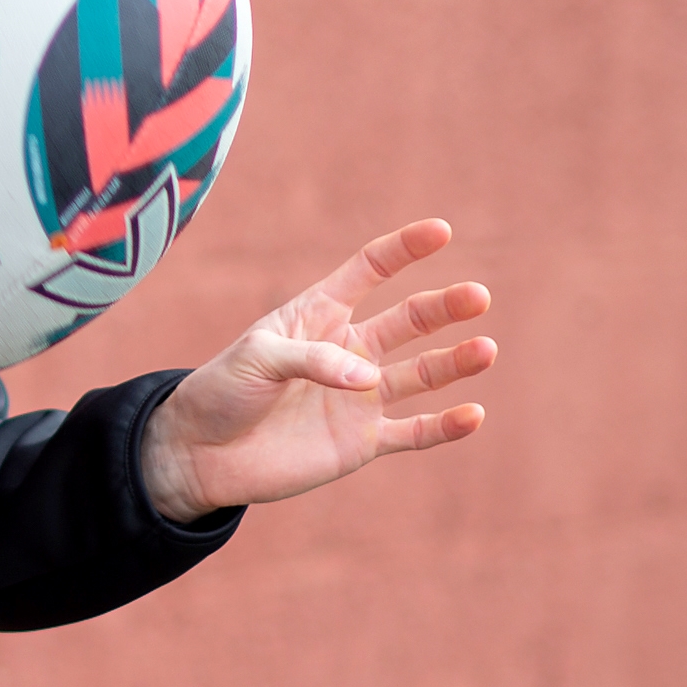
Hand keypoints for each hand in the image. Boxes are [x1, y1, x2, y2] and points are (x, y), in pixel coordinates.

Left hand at [139, 219, 495, 523]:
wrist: (201, 454)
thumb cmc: (221, 391)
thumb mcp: (256, 359)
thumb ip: (312, 360)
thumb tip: (369, 379)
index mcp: (319, 315)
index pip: (369, 271)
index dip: (403, 251)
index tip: (440, 231)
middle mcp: (349, 352)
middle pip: (408, 321)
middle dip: (444, 308)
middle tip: (478, 296)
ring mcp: (360, 397)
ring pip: (421, 374)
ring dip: (455, 362)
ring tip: (485, 349)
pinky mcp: (362, 442)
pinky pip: (413, 432)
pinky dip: (445, 427)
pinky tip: (474, 415)